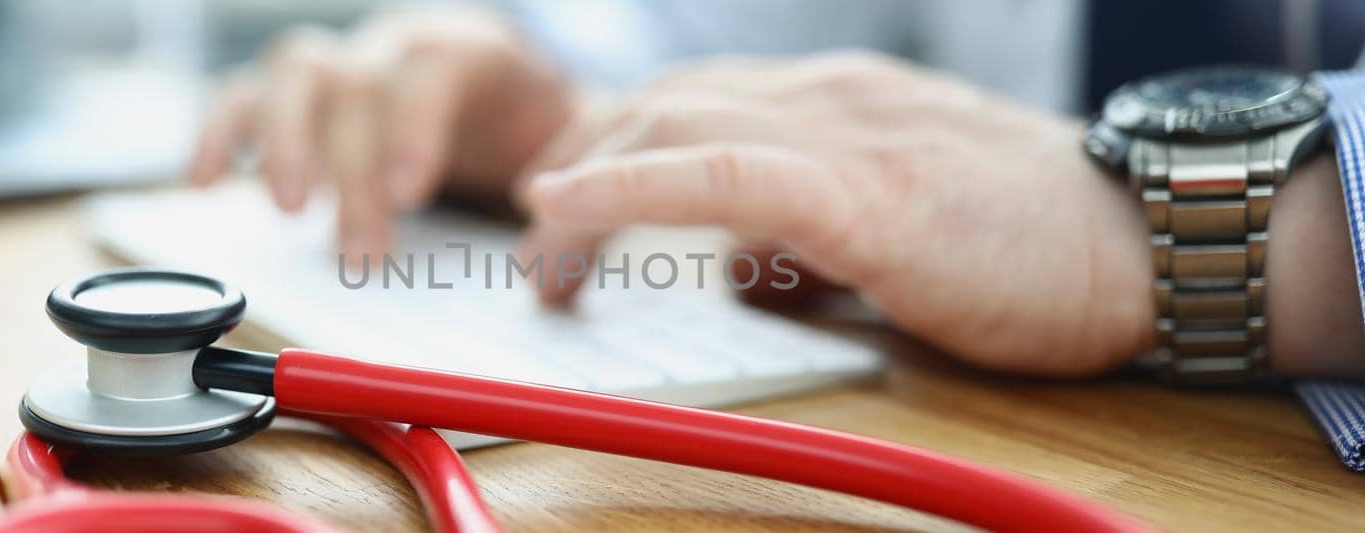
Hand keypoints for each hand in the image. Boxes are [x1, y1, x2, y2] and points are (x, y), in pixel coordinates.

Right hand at [189, 6, 571, 263]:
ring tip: (291, 212)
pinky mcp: (300, 96)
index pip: (430, 70)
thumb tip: (553, 244)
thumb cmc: (533, 129)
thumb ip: (563, 180)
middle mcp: (395, 46)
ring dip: (284, 144)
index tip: (408, 194)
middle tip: (360, 249)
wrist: (508, 98)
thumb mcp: (567, 146)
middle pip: (358, 83)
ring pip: (295, 74)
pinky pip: (242, 95)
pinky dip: (216, 133)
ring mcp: (345, 64)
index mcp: (468, 50)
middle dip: (352, 169)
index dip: (412, 128)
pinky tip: (202, 181)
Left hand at [518, 53, 1156, 375]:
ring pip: (679, 122)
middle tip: (542, 254)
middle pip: (666, 104)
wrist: (1149, 242)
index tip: (566, 209)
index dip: (616, 152)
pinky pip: (723, 173)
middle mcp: (830, 98)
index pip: (696, 104)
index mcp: (838, 105)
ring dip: (588, 186)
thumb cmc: (1037, 247)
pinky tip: (565, 206)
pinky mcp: (868, 193)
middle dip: (585, 170)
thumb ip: (818, 242)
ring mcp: (847, 134)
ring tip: (543, 257)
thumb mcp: (903, 232)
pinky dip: (632, 184)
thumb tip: (756, 281)